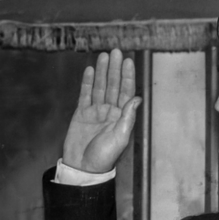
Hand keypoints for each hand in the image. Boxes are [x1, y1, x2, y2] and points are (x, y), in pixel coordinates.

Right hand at [63, 49, 140, 172]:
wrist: (83, 167)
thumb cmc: (104, 157)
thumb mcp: (120, 137)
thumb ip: (128, 117)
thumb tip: (137, 98)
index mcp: (121, 118)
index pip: (126, 92)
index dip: (127, 76)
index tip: (127, 61)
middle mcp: (110, 112)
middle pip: (113, 86)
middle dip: (114, 69)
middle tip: (115, 52)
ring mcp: (95, 112)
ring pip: (100, 87)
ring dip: (103, 72)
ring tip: (103, 56)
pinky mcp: (81, 114)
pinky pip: (85, 95)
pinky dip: (88, 83)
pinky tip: (90, 71)